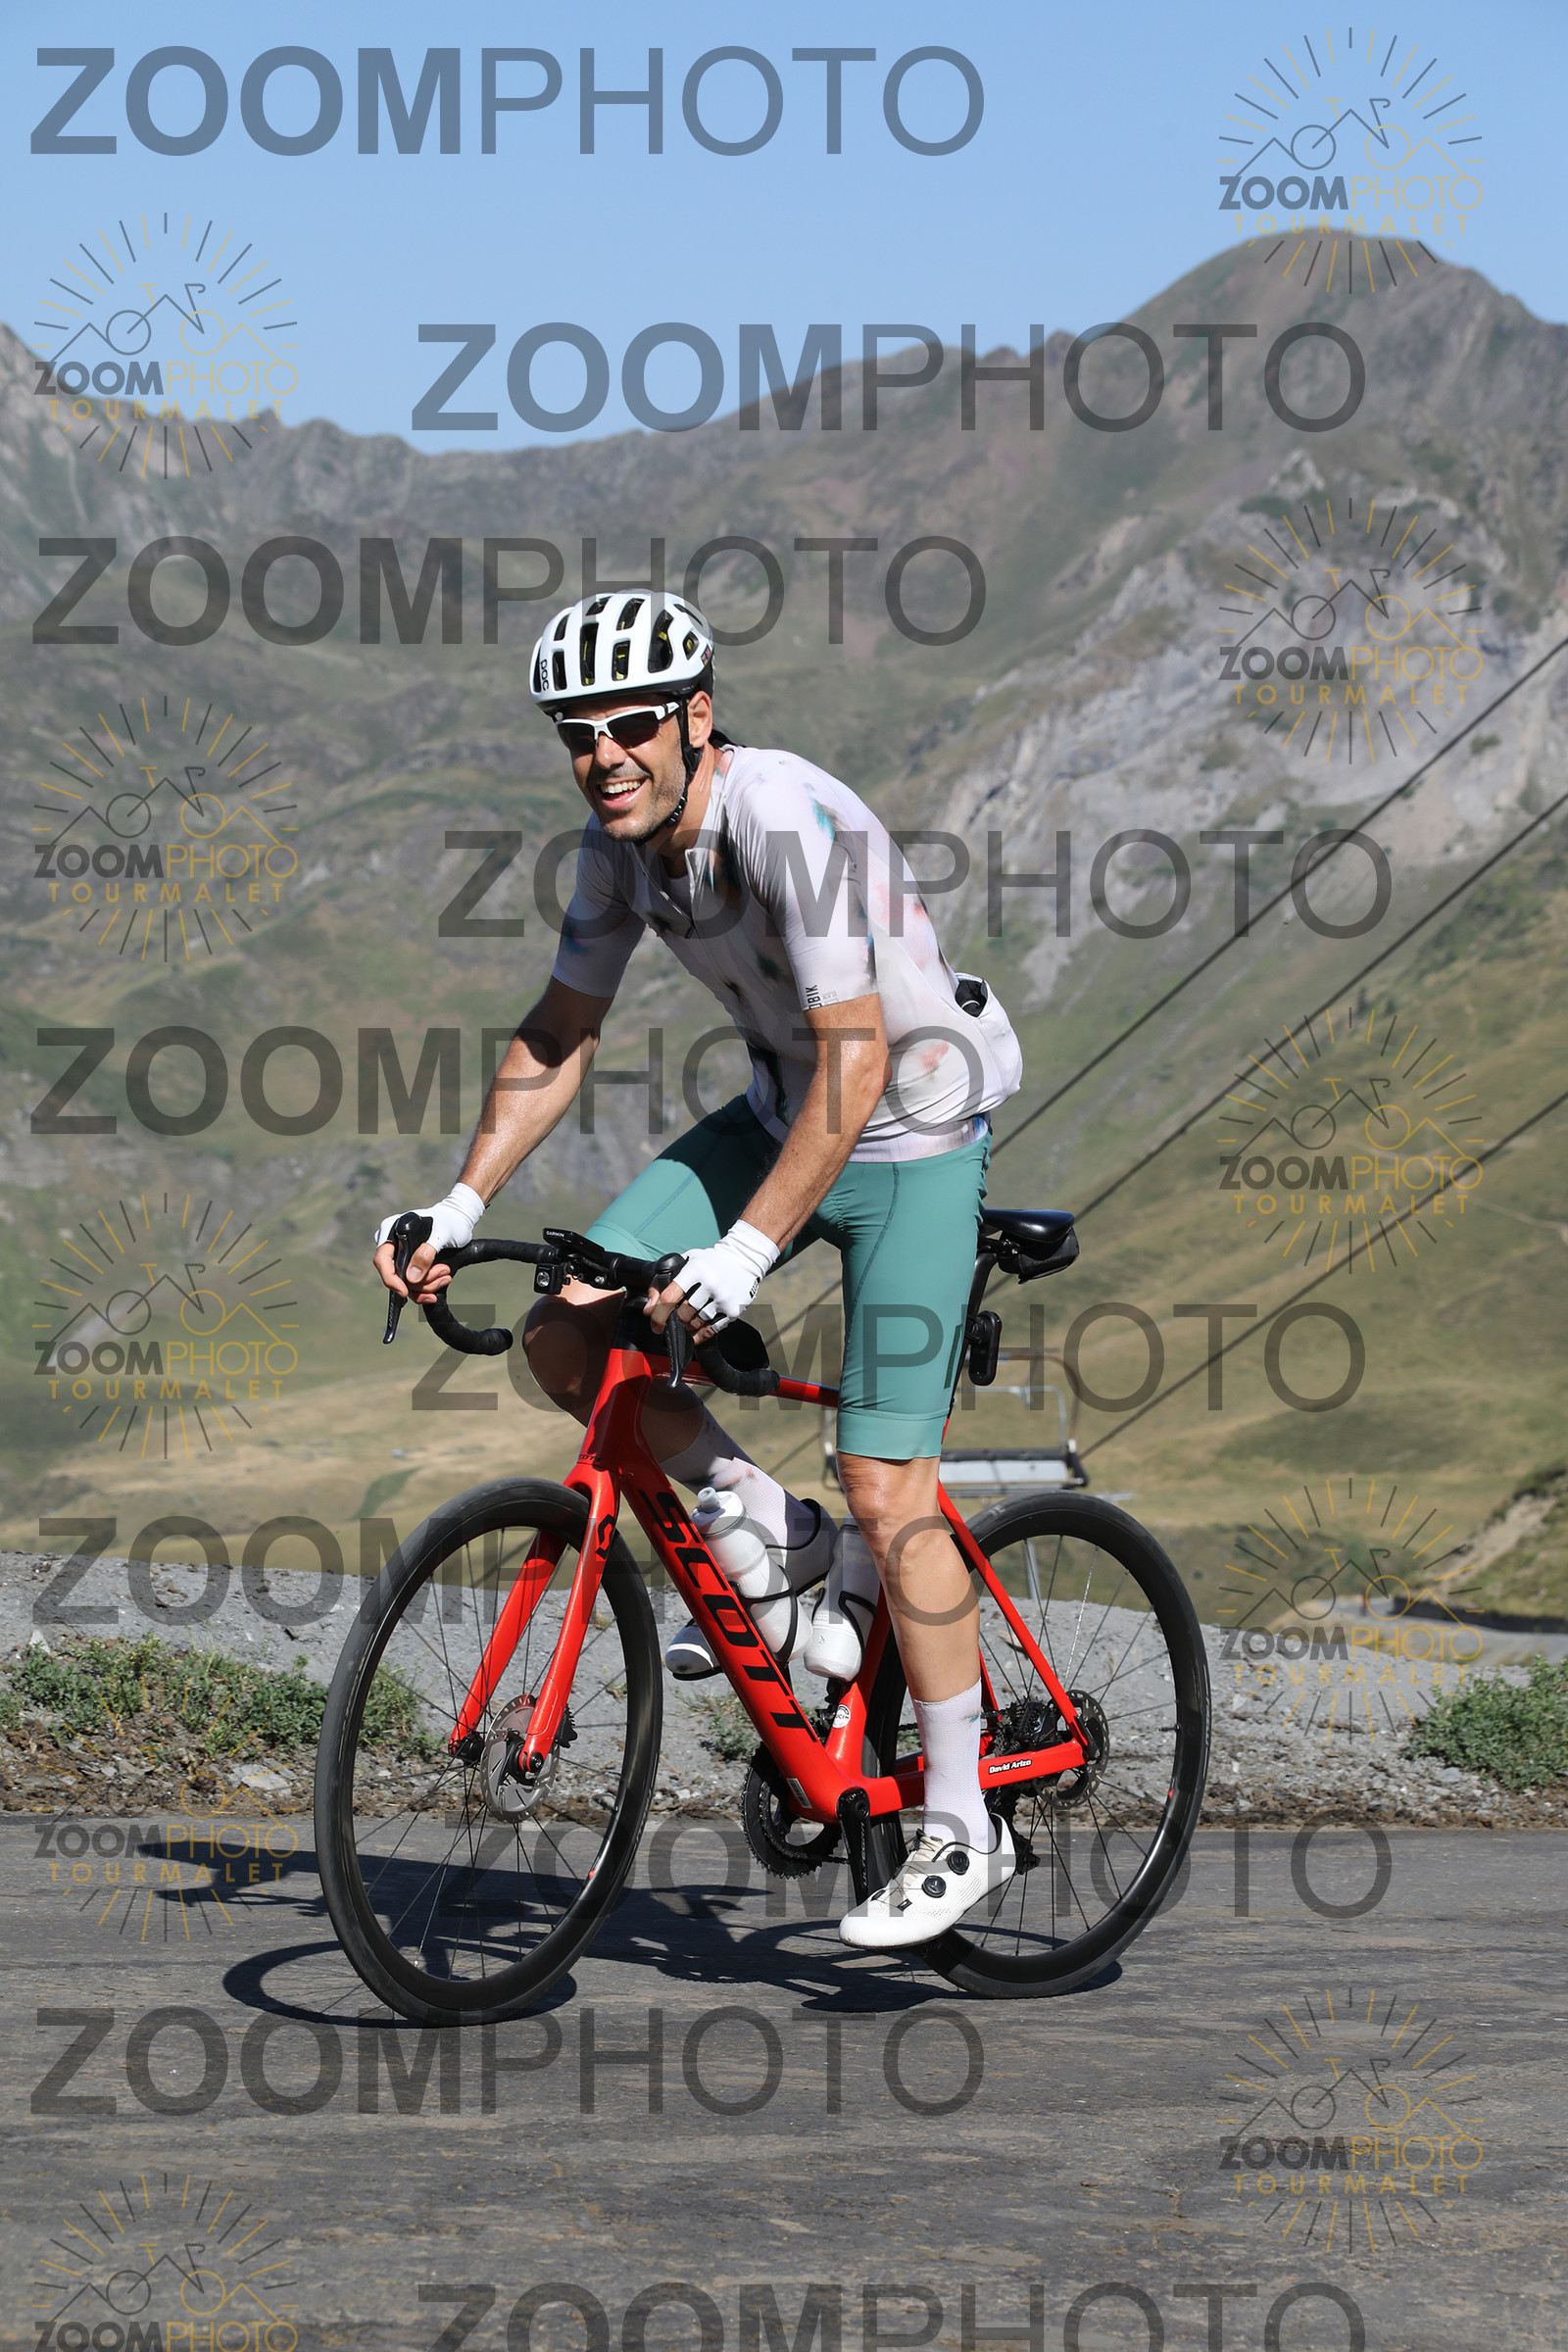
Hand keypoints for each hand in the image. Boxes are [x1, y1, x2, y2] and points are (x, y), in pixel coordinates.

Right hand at [373, 1184, 484, 1306]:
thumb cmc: (449, 1222)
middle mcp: (393, 1245)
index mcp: (392, 1230)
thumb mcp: (441, 1234)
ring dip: (429, 1284)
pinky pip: (414, 1286)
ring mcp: (402, 1257)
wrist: (459, 1222)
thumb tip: (411, 1277)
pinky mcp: (411, 1267)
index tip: (404, 1291)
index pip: (382, 1259)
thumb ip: (426, 1253)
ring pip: (407, 1283)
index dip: (390, 1278)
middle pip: (396, 1275)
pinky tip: (442, 1281)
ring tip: (446, 1274)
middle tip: (444, 1272)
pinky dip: (429, 1288)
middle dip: (421, 1281)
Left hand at [645, 1221, 777, 1337]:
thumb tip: (649, 1310)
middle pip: (683, 1313)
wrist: (744, 1258)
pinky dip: (701, 1334)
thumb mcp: (685, 1262)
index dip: (658, 1315)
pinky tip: (696, 1332)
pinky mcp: (733, 1309)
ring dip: (688, 1326)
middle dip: (675, 1320)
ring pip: (697, 1322)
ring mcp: (723, 1298)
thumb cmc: (710, 1261)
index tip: (656, 1324)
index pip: (670, 1297)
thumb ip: (662, 1282)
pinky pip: (712, 1330)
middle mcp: (711, 1283)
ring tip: (687, 1320)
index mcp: (695, 1269)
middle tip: (674, 1321)